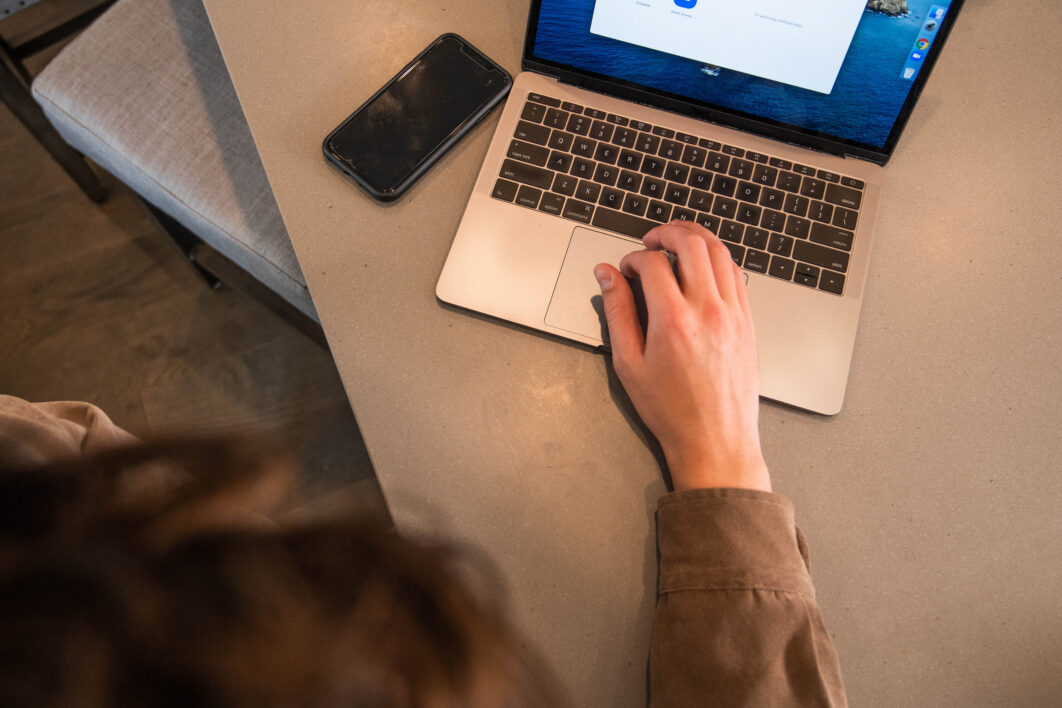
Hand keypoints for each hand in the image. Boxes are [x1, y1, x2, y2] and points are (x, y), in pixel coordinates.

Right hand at [594, 221, 769, 492]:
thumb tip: (606, 276)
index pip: (653, 263)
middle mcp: (708, 311)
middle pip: (692, 243)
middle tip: (650, 240)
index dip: (633, 259)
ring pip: (720, 252)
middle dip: (667, 232)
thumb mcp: (629, 363)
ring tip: (676, 242)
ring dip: (696, 238)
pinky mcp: (748, 321)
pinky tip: (703, 266)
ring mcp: (733, 314)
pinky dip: (718, 259)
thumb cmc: (671, 410)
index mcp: (674, 321)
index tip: (625, 270)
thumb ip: (617, 312)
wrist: (715, 440)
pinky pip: (737, 273)